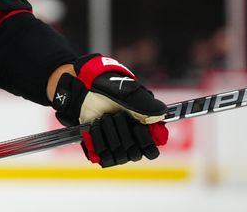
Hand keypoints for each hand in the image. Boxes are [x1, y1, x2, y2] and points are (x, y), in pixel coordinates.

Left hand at [51, 54, 168, 166]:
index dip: (144, 141)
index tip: (137, 126)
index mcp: (144, 130)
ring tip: (103, 118)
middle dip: (121, 131)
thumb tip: (161, 115)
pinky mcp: (101, 149)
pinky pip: (103, 157)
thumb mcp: (129, 92)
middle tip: (115, 115)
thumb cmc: (109, 89)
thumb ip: (147, 103)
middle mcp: (132, 142)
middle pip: (133, 154)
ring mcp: (116, 147)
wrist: (85, 89)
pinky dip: (96, 140)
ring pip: (118, 156)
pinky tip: (94, 126)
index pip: (151, 152)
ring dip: (108, 134)